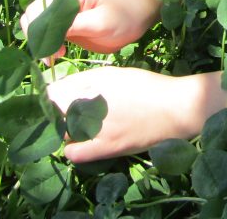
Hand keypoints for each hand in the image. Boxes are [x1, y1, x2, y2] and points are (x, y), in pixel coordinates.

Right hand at [19, 0, 148, 60]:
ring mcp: (61, 7)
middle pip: (34, 14)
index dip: (40, 29)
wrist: (133, 20)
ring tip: (56, 56)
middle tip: (52, 57)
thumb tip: (49, 31)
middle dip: (38, 37)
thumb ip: (75, 25)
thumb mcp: (100, 22)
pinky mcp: (62, 20)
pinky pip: (45, 30)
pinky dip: (46, 43)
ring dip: (41, 41)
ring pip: (36, 23)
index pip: (42, 7)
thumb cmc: (122, 18)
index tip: (52, 50)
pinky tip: (58, 53)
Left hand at [47, 66, 216, 161]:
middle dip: (55, 111)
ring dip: (65, 128)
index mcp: (93, 82)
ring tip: (78, 125)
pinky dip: (72, 148)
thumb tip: (59, 88)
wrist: (176, 108)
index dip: (50, 95)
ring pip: (62, 131)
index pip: (53, 91)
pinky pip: (74, 153)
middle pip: (54, 111)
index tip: (53, 97)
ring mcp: (97, 126)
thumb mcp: (116, 74)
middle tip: (67, 111)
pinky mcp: (106, 147)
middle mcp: (91, 102)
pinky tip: (81, 142)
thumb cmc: (147, 86)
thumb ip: (86, 79)